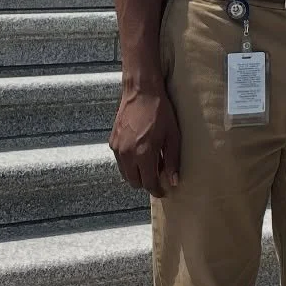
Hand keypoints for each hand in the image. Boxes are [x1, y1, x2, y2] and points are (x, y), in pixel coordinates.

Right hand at [109, 80, 180, 197]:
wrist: (141, 93)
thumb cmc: (161, 113)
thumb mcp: (173, 136)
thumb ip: (172, 160)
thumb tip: (173, 181)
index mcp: (143, 154)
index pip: (148, 183)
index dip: (156, 190)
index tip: (163, 192)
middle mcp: (127, 154)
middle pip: (134, 182)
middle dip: (146, 183)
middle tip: (159, 176)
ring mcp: (117, 148)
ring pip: (125, 173)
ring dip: (137, 173)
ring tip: (151, 163)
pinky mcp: (112, 141)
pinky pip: (120, 161)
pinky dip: (129, 163)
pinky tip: (141, 154)